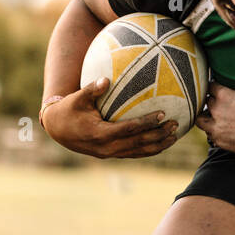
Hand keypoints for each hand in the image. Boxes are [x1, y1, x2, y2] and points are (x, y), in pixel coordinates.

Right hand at [41, 77, 177, 158]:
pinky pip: (135, 153)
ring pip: (139, 152)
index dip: (146, 123)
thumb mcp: (78, 97)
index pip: (129, 129)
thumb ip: (92, 89)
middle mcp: (107, 147)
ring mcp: (110, 154)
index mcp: (100, 134)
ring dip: (158, 145)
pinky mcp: (112, 155)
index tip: (162, 114)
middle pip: (138, 143)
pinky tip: (163, 142)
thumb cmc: (69, 109)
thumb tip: (106, 79)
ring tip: (174, 136)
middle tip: (175, 124)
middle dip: (159, 135)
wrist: (58, 130)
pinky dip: (150, 149)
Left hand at [195, 82, 234, 155]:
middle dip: (212, 104)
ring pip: (202, 120)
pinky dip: (214, 132)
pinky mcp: (219, 140)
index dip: (214, 89)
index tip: (217, 92)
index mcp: (223, 94)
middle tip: (220, 106)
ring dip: (208, 119)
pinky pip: (210, 135)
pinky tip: (224, 131)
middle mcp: (216, 109)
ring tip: (217, 119)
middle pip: (206, 103)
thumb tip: (225, 89)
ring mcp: (216, 126)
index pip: (210, 87)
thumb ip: (233, 91)